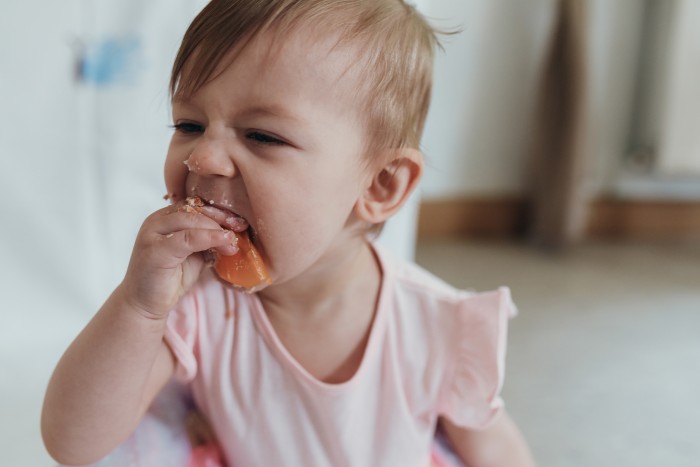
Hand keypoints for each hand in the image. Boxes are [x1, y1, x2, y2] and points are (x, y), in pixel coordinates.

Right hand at [118, 201, 246, 318]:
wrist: (146, 304)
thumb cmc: (170, 279)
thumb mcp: (194, 254)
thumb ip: (207, 240)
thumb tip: (233, 232)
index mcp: (165, 218)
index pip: (195, 205)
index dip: (219, 211)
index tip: (239, 222)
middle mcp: (156, 221)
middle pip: (194, 209)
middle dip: (220, 219)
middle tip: (240, 229)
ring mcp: (152, 234)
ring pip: (190, 220)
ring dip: (216, 230)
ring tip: (232, 242)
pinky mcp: (154, 250)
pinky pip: (186, 238)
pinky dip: (209, 238)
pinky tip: (224, 243)